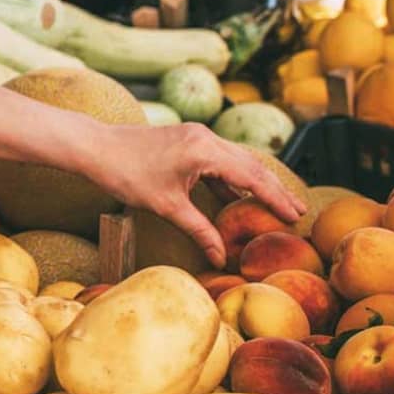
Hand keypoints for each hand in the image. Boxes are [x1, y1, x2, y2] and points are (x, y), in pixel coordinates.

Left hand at [91, 123, 304, 266]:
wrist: (95, 147)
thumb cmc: (126, 174)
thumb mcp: (167, 207)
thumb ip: (198, 230)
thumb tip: (219, 258)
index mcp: (205, 151)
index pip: (252, 176)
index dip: (275, 198)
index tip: (295, 215)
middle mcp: (206, 138)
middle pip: (251, 165)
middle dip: (274, 189)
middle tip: (298, 211)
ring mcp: (196, 136)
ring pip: (237, 160)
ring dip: (256, 182)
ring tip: (277, 204)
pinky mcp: (187, 139)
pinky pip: (219, 159)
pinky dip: (233, 177)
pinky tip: (239, 195)